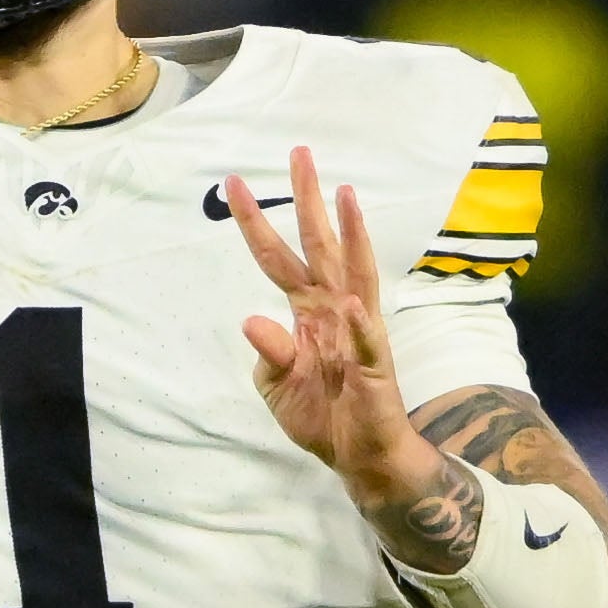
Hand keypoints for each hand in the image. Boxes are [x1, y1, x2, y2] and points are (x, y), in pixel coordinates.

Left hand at [231, 146, 444, 518]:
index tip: (232, 183)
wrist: (358, 454)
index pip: (276, 258)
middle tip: (299, 153)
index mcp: (305, 311)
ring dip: (351, 234)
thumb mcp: (276, 386)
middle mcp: (333, 309)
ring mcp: (357, 331)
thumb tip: (252, 321)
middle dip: (308, 200)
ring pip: (355, 272)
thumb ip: (268, 353)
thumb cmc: (321, 414)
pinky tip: (353, 304)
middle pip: (318, 245)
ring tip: (345, 194)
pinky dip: (361, 324)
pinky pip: (367, 340)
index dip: (254, 223)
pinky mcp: (375, 364)